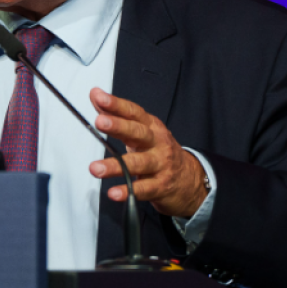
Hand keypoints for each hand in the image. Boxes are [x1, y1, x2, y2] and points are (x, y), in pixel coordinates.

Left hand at [87, 87, 207, 217]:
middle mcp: (157, 142)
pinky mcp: (161, 186)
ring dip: (115, 165)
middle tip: (100, 122)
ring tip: (95, 168)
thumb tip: (96, 95)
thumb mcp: (141, 131)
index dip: (117, 104)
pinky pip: (143, 189)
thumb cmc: (159, 152)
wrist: (190, 179)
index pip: (133, 112)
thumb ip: (117, 115)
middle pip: (138, 132)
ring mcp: (160, 164)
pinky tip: (114, 192)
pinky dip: (128, 191)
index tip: (100, 98)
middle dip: (118, 126)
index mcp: (151, 126)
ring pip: (138, 163)